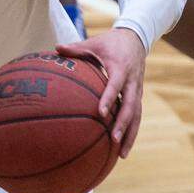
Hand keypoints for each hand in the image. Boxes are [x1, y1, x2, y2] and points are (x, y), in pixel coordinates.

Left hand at [56, 28, 146, 157]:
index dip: (109, 98)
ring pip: (137, 115)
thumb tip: (55, 48)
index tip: (100, 113)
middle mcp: (132, 81)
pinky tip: (122, 149)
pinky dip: (131, 131)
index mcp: (120, 68)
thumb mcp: (94, 43)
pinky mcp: (138, 96)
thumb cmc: (110, 42)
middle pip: (131, 106)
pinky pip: (137, 116)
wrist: (136, 38)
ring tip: (121, 154)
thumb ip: (75, 48)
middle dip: (123, 124)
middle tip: (112, 139)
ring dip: (130, 134)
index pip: (115, 86)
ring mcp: (137, 90)